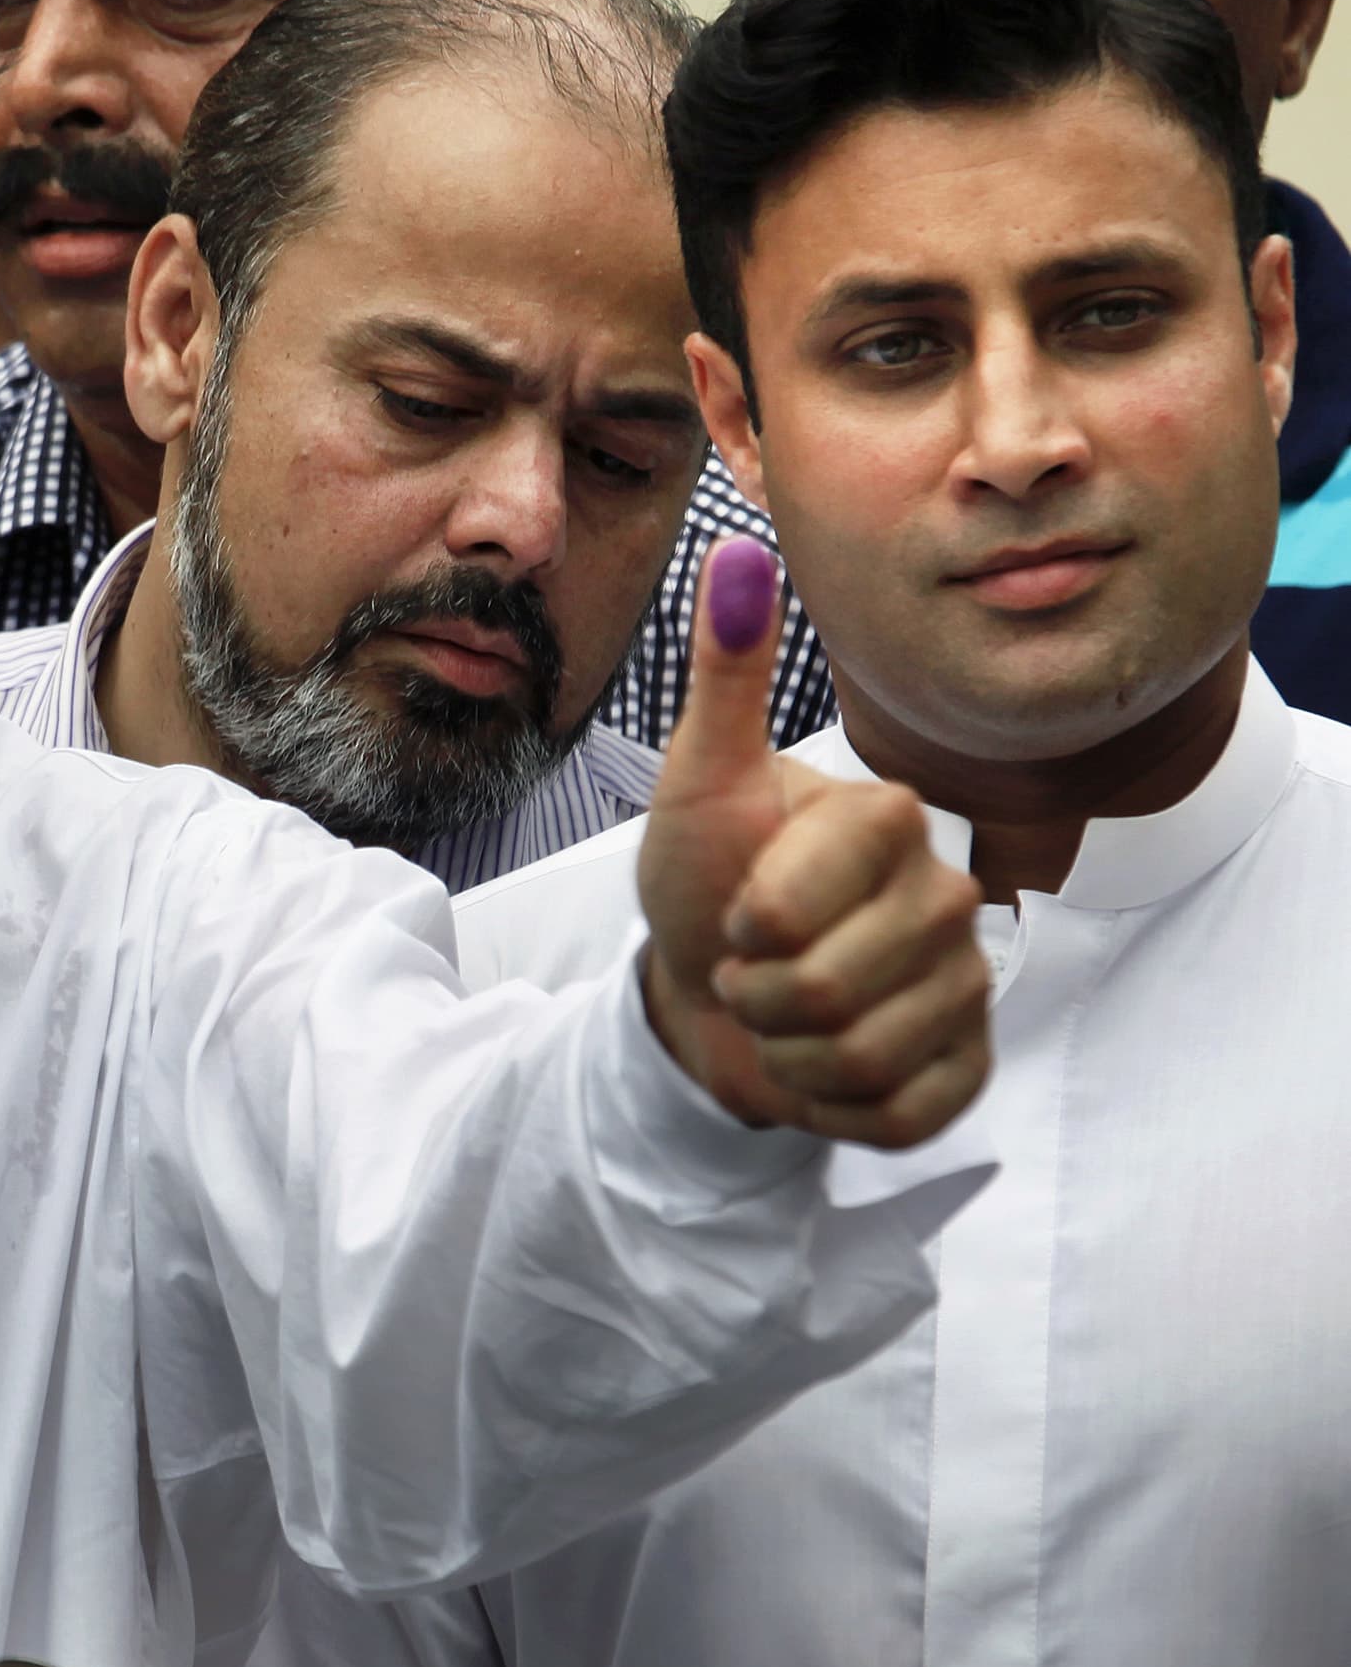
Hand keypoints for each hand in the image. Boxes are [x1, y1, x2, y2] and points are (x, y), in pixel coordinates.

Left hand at [636, 538, 989, 1146]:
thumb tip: (739, 551)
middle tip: (750, 964)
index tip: (737, 907)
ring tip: (777, 1010)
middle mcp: (952, 896)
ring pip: (861, 1056)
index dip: (748, 920)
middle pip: (833, 990)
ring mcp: (968, 987)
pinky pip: (899, 1115)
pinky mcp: (966, 1069)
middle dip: (757, 993)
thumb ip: (724, 672)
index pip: (807, 901)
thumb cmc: (705, 874)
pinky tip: (816, 1064)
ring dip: (785, 1051)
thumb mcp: (697, 777)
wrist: (707, 986)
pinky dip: (829, 1108)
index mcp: (895, 818)